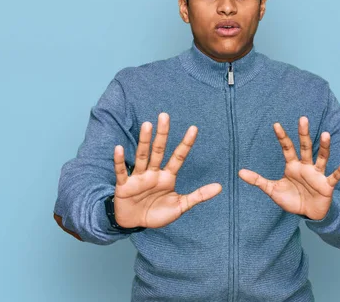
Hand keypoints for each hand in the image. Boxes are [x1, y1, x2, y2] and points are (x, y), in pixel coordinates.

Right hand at [113, 113, 221, 228]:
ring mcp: (138, 178)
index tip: (194, 128)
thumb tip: (220, 186)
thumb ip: (198, 196)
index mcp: (167, 176)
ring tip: (147, 125)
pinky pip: (121, 172)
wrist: (135, 224)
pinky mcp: (124, 186)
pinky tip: (119, 148)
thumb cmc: (158, 213)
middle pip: (159, 150)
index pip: (178, 157)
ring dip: (144, 141)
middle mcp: (153, 173)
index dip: (186, 144)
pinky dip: (119, 161)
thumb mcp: (180, 206)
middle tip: (165, 115)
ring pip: (142, 156)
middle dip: (162, 134)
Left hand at [239, 116, 339, 219]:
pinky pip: (335, 176)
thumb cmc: (292, 199)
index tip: (276, 124)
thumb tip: (239, 172)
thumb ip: (258, 181)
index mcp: (293, 166)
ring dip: (324, 147)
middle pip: (305, 147)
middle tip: (303, 118)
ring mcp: (317, 175)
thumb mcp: (272, 190)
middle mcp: (306, 167)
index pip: (287, 148)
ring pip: (321, 158)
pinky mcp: (327, 185)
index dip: (282, 137)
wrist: (308, 214)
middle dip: (304, 134)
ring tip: (326, 134)